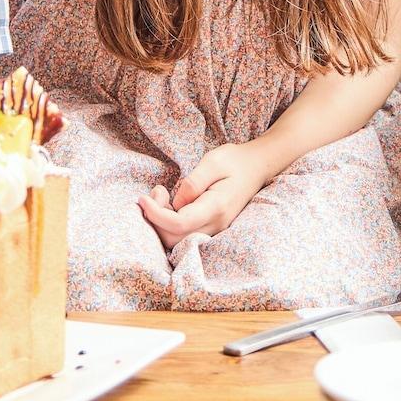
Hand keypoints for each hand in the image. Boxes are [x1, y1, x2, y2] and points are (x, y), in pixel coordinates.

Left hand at [138, 142, 268, 248]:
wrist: (257, 167)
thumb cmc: (234, 160)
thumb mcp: (212, 162)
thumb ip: (192, 184)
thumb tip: (176, 203)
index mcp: (216, 207)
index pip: (179, 224)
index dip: (155, 215)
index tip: (143, 198)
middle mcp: (216, 225)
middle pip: (174, 238)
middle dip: (156, 218)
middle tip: (156, 191)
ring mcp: (215, 229)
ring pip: (178, 240)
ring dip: (161, 222)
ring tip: (162, 194)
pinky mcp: (211, 228)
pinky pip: (184, 235)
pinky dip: (169, 223)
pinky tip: (170, 203)